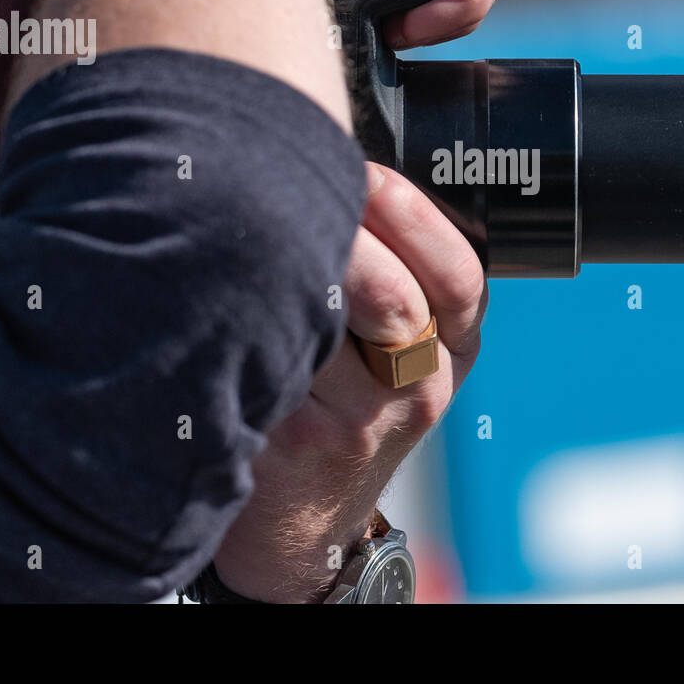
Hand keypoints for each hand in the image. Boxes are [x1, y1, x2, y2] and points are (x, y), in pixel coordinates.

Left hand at [211, 164, 486, 601]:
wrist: (304, 520)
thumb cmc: (346, 406)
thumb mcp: (399, 350)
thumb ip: (396, 273)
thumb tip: (338, 164)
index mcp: (454, 349)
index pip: (461, 277)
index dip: (415, 218)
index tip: (370, 173)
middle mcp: (421, 388)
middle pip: (395, 297)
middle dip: (344, 231)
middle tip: (294, 185)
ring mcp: (363, 422)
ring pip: (324, 321)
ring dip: (286, 266)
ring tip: (248, 226)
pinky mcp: (299, 439)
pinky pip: (273, 355)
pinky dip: (246, 312)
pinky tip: (223, 283)